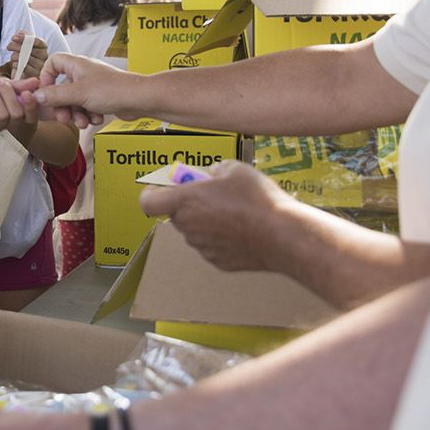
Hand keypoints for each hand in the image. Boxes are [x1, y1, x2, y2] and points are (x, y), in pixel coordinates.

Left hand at [0, 32, 47, 79]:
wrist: (24, 73)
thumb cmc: (25, 57)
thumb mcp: (24, 45)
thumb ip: (24, 37)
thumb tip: (21, 32)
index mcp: (43, 47)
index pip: (36, 41)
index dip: (24, 38)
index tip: (13, 38)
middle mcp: (44, 56)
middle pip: (29, 49)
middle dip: (16, 46)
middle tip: (8, 47)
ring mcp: (41, 67)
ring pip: (25, 58)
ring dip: (15, 56)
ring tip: (12, 57)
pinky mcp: (35, 76)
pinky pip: (23, 68)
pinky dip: (16, 64)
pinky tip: (14, 64)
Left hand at [0, 76, 37, 133]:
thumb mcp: (2, 83)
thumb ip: (18, 85)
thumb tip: (36, 81)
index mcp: (17, 112)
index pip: (31, 116)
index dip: (31, 106)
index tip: (26, 92)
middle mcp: (8, 122)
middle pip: (17, 114)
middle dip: (8, 95)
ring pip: (3, 115)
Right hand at [32, 53, 142, 126]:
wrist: (139, 100)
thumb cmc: (112, 90)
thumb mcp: (78, 94)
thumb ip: (55, 96)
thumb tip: (35, 96)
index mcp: (76, 64)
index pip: (52, 63)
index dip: (46, 78)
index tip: (46, 93)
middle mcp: (83, 73)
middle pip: (61, 88)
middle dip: (62, 106)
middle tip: (64, 118)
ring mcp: (91, 85)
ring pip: (73, 101)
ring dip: (76, 114)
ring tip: (84, 122)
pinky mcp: (99, 97)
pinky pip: (85, 107)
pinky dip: (88, 115)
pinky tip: (96, 119)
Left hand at [138, 160, 292, 271]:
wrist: (281, 235)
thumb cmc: (257, 200)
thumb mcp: (235, 169)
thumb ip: (214, 170)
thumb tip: (211, 176)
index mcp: (185, 201)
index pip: (148, 201)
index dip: (151, 192)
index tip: (161, 186)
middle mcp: (188, 226)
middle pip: (177, 214)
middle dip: (190, 203)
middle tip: (213, 193)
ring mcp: (201, 247)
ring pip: (195, 230)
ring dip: (207, 220)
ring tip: (235, 211)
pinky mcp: (217, 261)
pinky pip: (212, 245)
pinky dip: (221, 237)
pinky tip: (243, 229)